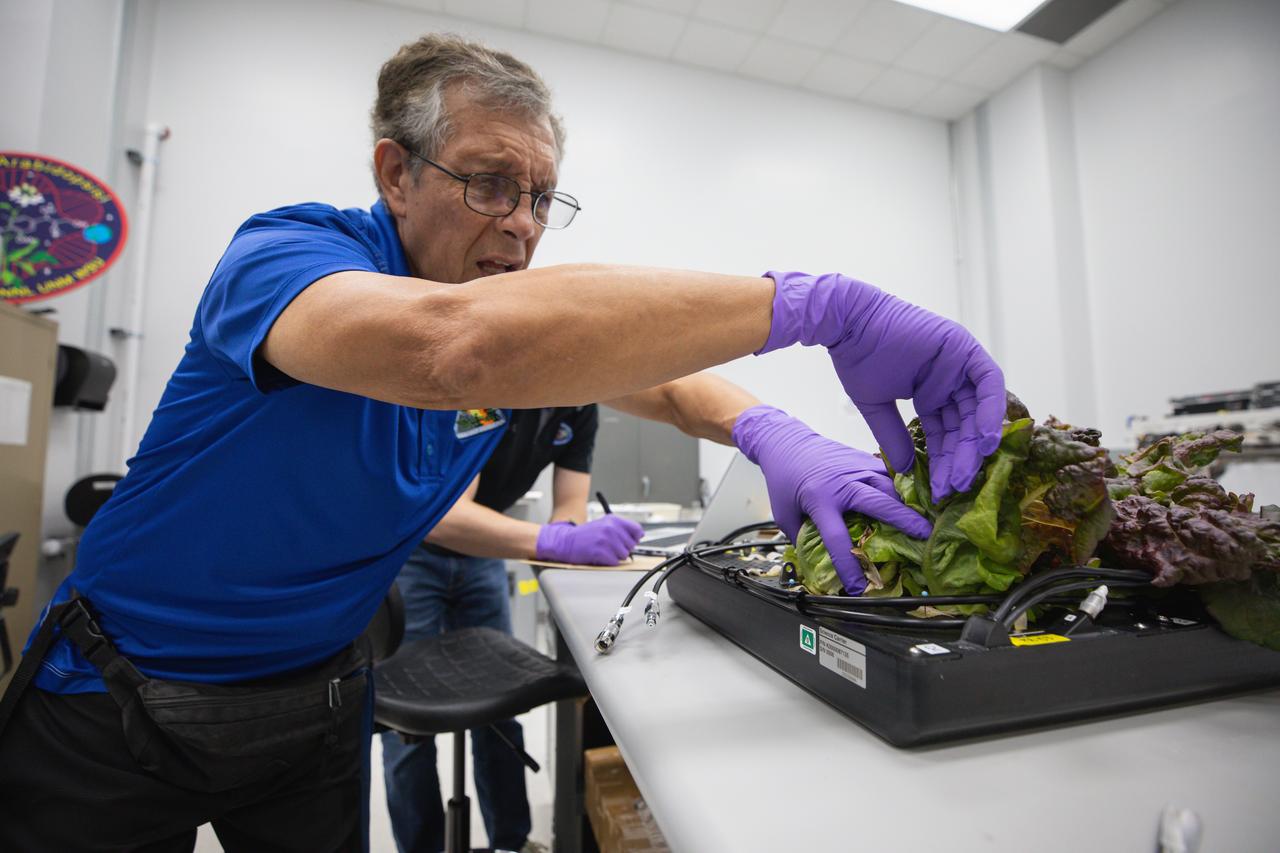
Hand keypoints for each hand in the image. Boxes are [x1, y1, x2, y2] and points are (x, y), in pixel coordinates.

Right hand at [535, 515, 643, 564]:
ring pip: (624, 555)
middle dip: (623, 548)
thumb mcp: (604, 524)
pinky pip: (614, 562)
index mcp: (613, 519)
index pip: (637, 530)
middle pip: (632, 545)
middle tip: (609, 546)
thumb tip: (640, 535)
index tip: (628, 541)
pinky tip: (599, 556)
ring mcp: (605, 540)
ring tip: (603, 550)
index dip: (634, 538)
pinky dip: (608, 562)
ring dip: (615, 556)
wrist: (566, 541)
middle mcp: (611, 528)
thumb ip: (621, 528)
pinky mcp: (600, 552)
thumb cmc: (586, 535)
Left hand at [733, 406, 931, 594]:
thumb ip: (803, 538)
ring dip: (904, 504)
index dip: (849, 565)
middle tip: (925, 536)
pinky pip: (887, 474)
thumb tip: (823, 563)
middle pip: (880, 503)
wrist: (786, 443)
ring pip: (889, 486)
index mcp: (819, 500)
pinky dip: (899, 488)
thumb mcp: (785, 514)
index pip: (838, 538)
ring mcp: (855, 467)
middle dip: (904, 521)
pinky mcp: (862, 458)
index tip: (859, 586)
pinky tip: (907, 501)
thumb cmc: (783, 480)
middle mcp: (842, 482)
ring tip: (920, 521)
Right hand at [758, 271, 1004, 499]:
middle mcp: (949, 380)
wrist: (848, 325)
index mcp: (930, 392)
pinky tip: (984, 441)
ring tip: (965, 475)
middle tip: (954, 487)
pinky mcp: (964, 349)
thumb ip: (893, 436)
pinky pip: (987, 383)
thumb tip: (906, 470)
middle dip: (959, 458)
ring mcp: (958, 364)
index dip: (944, 460)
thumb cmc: (856, 359)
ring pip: (976, 411)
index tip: (942, 487)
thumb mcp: (876, 407)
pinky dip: (989, 411)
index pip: (945, 432)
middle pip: (963, 426)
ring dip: (973, 443)